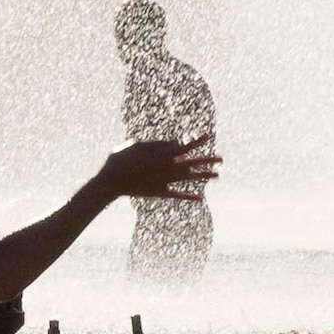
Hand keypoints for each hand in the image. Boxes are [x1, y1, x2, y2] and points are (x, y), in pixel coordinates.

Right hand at [100, 134, 218, 201]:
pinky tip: (200, 198)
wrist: (111, 181)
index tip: (206, 136)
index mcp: (162, 153)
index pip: (185, 145)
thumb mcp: (137, 144)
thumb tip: (171, 143)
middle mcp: (167, 167)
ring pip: (189, 178)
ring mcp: (165, 181)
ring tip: (218, 174)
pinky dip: (189, 196)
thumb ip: (156, 144)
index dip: (196, 140)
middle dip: (208, 159)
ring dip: (204, 176)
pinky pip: (178, 194)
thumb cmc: (120, 158)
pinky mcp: (160, 192)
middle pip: (193, 162)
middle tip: (222, 159)